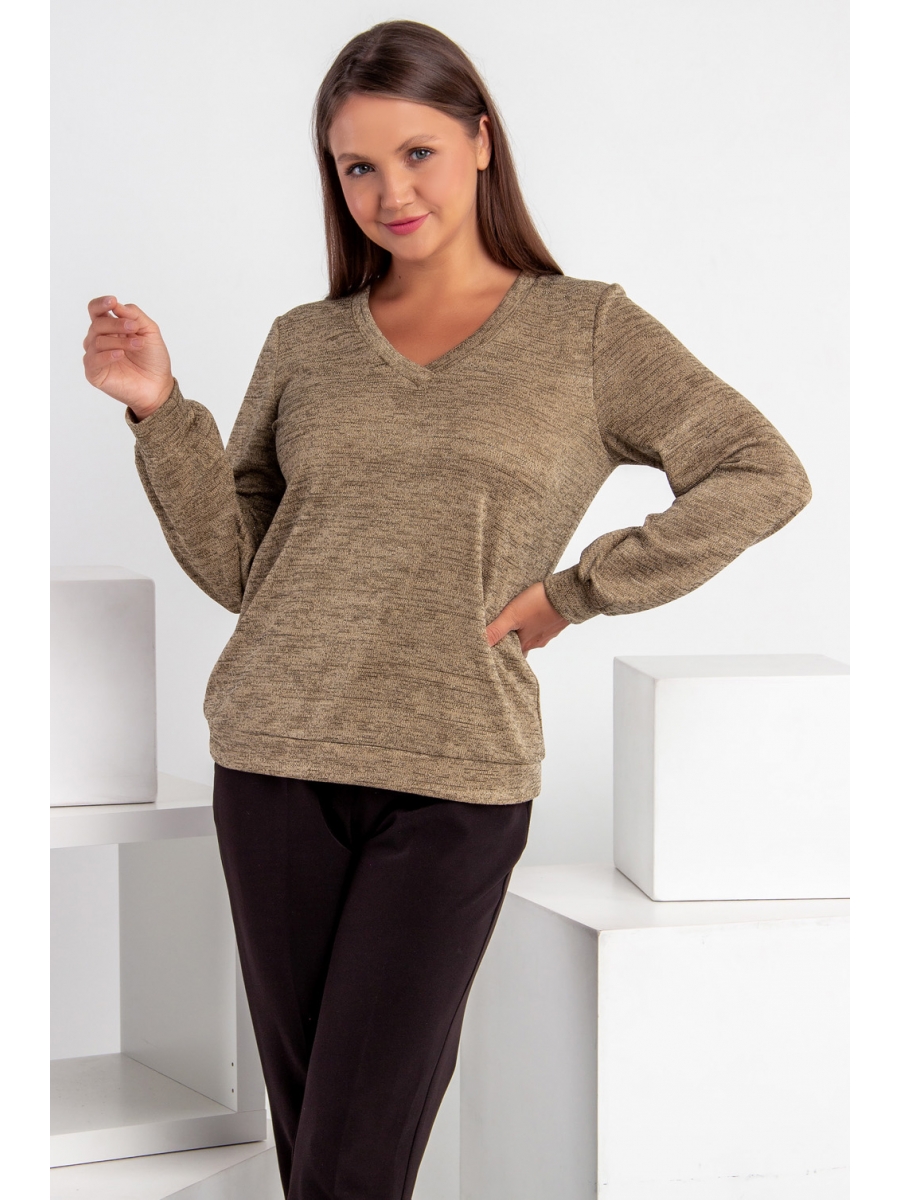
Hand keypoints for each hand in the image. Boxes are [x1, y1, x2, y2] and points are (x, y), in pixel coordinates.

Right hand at [83, 295, 174, 419]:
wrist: (158, 386)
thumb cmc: (153, 359)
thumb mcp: (149, 331)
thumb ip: (134, 315)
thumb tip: (116, 304)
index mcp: (110, 328)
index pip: (96, 311)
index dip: (100, 304)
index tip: (112, 301)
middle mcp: (99, 340)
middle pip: (97, 324)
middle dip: (116, 324)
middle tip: (134, 328)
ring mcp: (95, 356)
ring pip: (97, 341)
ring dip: (120, 341)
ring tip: (139, 344)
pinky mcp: (94, 373)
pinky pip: (93, 360)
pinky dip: (107, 355)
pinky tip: (120, 354)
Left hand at [485, 581, 569, 656]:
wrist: (569, 593)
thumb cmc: (540, 604)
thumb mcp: (512, 616)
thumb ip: (496, 630)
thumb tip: (480, 644)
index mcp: (526, 644)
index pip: (510, 655)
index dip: (501, 652)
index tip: (492, 648)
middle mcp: (538, 641)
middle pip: (521, 645)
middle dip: (511, 640)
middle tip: (500, 632)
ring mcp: (549, 632)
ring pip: (532, 634)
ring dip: (523, 629)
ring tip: (514, 620)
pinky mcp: (556, 621)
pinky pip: (542, 625)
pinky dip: (535, 622)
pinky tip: (532, 613)